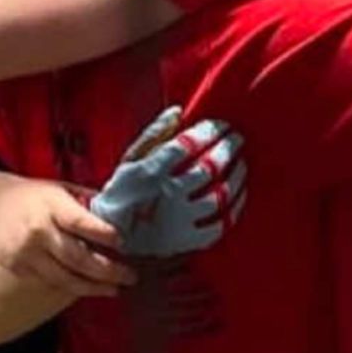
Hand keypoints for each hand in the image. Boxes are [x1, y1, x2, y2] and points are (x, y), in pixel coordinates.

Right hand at [0, 180, 133, 296]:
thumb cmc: (36, 197)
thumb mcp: (62, 189)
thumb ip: (88, 202)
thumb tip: (124, 212)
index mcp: (52, 204)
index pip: (78, 221)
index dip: (101, 232)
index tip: (122, 241)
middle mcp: (38, 229)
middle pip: (76, 257)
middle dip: (107, 270)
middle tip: (130, 276)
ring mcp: (25, 252)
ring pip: (64, 277)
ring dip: (93, 286)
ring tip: (116, 289)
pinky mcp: (17, 267)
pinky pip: (49, 282)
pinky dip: (72, 287)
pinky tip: (90, 288)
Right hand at [90, 106, 246, 257]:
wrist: (110, 240)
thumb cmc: (121, 193)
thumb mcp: (130, 159)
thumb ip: (153, 134)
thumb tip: (178, 110)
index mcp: (151, 171)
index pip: (189, 144)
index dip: (210, 130)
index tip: (222, 125)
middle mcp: (167, 194)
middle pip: (210, 166)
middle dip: (229, 147)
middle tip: (238, 138)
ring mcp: (178, 221)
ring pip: (221, 194)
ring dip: (237, 175)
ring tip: (241, 163)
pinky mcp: (186, 241)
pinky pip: (220, 225)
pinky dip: (235, 208)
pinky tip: (240, 194)